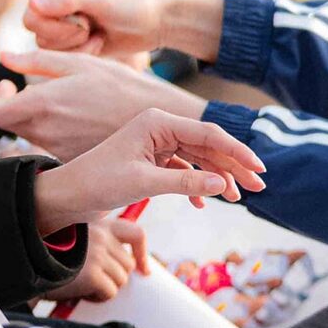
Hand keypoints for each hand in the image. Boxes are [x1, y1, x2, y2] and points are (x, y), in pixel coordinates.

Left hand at [0, 50, 207, 162]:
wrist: (158, 124)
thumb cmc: (123, 87)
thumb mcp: (81, 63)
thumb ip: (37, 61)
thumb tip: (5, 58)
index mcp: (40, 103)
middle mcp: (44, 130)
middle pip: (3, 121)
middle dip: (1, 103)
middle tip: (12, 88)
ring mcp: (57, 147)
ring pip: (25, 131)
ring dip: (27, 115)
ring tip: (53, 98)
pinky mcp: (71, 157)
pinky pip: (48, 143)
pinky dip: (49, 129)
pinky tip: (74, 116)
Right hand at [23, 0, 223, 59]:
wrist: (157, 20)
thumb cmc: (133, 2)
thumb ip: (68, 0)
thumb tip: (33, 3)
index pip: (31, 16)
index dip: (55, 26)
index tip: (85, 21)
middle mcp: (52, 3)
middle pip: (37, 34)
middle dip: (68, 37)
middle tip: (92, 28)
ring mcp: (61, 23)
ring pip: (49, 49)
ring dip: (78, 47)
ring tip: (99, 34)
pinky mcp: (72, 42)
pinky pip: (63, 57)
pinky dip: (84, 54)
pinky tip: (100, 42)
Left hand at [32, 108, 265, 234]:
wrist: (67, 195)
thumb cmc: (97, 182)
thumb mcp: (143, 183)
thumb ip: (185, 183)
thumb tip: (222, 185)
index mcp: (158, 123)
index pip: (209, 134)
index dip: (237, 152)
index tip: (259, 170)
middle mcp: (160, 128)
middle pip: (209, 145)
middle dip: (233, 167)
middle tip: (258, 187)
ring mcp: (158, 144)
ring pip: (200, 159)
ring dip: (218, 178)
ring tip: (237, 197)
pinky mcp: (153, 160)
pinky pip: (185, 170)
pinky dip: (197, 186)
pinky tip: (204, 204)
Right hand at [47, 217, 150, 302]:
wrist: (22, 264)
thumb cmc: (47, 257)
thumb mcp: (75, 242)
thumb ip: (98, 246)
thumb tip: (130, 268)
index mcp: (97, 224)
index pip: (135, 233)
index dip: (141, 253)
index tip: (143, 270)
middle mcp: (100, 236)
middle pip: (128, 265)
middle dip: (114, 278)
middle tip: (92, 282)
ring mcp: (98, 254)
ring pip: (121, 280)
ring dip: (105, 288)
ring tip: (83, 287)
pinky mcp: (93, 273)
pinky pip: (110, 292)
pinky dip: (98, 298)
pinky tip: (80, 293)